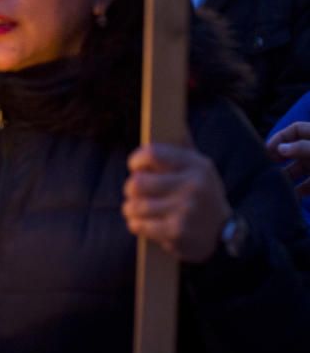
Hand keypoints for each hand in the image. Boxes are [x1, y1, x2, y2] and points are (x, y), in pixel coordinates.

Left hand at [123, 143, 231, 261]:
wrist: (223, 233)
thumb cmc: (202, 194)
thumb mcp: (200, 168)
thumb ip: (184, 146)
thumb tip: (175, 119)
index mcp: (196, 165)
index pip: (152, 153)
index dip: (136, 159)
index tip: (136, 167)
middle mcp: (193, 186)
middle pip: (138, 182)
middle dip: (130, 188)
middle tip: (135, 192)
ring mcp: (186, 209)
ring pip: (135, 205)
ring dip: (130, 209)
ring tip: (136, 209)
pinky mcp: (177, 231)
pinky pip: (139, 225)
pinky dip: (136, 225)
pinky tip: (142, 224)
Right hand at [266, 122, 309, 195]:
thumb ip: (301, 147)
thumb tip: (279, 149)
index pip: (296, 129)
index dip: (281, 137)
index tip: (267, 150)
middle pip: (294, 151)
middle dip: (279, 158)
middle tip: (265, 167)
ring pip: (298, 169)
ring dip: (286, 176)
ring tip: (275, 184)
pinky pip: (307, 185)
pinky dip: (298, 191)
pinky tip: (291, 196)